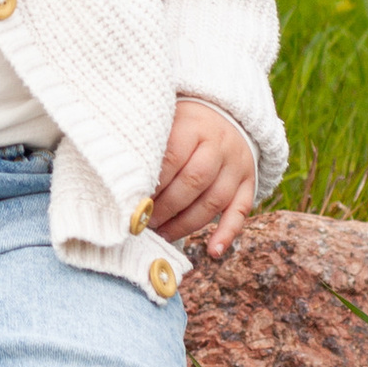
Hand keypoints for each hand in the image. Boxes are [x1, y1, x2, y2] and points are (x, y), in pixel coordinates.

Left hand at [150, 96, 257, 261]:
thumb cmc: (182, 124)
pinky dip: (227, 233)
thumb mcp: (165, 121)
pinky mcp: (248, 183)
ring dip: (187, 224)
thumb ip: (147, 142)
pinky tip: (213, 251)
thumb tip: (119, 173)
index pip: (173, 157)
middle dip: (167, 206)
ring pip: (214, 201)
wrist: (224, 115)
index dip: (154, 182)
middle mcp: (219, 145)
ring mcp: (236, 166)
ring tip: (163, 235)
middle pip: (194, 181)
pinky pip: (241, 211)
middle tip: (145, 221)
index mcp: (193, 126)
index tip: (134, 199)